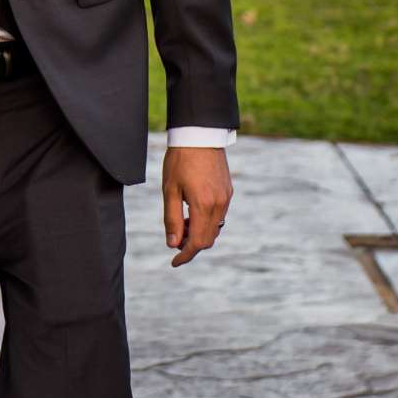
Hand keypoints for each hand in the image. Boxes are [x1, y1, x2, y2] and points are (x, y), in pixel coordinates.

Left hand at [162, 145, 230, 266]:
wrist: (199, 135)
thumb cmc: (180, 160)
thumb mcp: (170, 190)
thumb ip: (172, 218)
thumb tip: (172, 244)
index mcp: (203, 205)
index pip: (197, 242)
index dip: (185, 255)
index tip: (174, 262)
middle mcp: (219, 204)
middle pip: (208, 239)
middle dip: (191, 245)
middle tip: (174, 239)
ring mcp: (226, 198)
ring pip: (214, 228)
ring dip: (199, 234)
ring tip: (181, 224)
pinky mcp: (228, 191)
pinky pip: (219, 216)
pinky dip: (206, 222)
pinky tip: (192, 213)